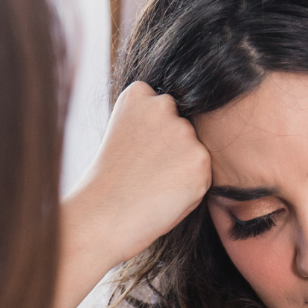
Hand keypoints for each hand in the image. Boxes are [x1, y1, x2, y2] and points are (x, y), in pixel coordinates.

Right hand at [66, 81, 211, 267]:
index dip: (152, 138)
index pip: (163, 110)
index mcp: (139, 93)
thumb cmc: (112, 182)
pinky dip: (191, 189)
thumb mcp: (125, 134)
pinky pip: (204, 176)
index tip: (136, 154)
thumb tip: (188, 131)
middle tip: (146, 174)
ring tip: (154, 186)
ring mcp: (184, 131)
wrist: (103, 215)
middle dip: (172, 150)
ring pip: (196, 151)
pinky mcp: (200, 160)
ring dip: (183, 169)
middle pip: (183, 128)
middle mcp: (164, 104)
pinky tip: (165, 196)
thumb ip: (153, 123)